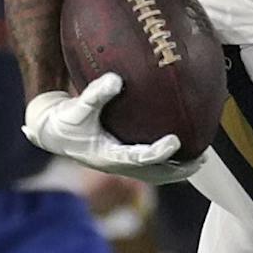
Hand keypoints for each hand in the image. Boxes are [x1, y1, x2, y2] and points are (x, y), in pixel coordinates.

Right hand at [23, 75, 202, 182]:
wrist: (52, 133)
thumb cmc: (65, 120)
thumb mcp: (77, 107)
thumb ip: (95, 94)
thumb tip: (115, 78)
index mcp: (107, 156)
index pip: (138, 158)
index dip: (158, 152)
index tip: (176, 140)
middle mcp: (117, 165)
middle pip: (154, 174)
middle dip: (178, 170)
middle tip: (201, 159)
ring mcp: (121, 165)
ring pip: (154, 174)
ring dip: (177, 170)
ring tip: (201, 160)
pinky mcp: (122, 159)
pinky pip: (150, 167)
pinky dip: (168, 162)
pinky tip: (183, 151)